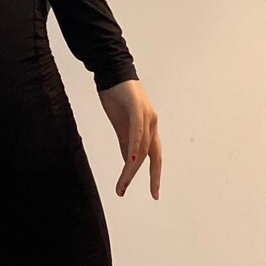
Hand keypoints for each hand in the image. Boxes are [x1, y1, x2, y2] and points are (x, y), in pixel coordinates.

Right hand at [97, 77, 161, 198]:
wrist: (110, 71)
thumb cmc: (116, 97)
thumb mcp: (120, 125)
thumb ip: (126, 143)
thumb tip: (129, 164)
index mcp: (149, 127)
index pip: (155, 156)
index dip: (155, 175)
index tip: (155, 193)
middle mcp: (152, 122)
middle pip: (151, 156)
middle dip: (148, 177)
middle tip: (142, 194)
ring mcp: (146, 114)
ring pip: (142, 148)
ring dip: (132, 169)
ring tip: (123, 186)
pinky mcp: (136, 107)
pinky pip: (137, 132)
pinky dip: (133, 148)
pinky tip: (130, 162)